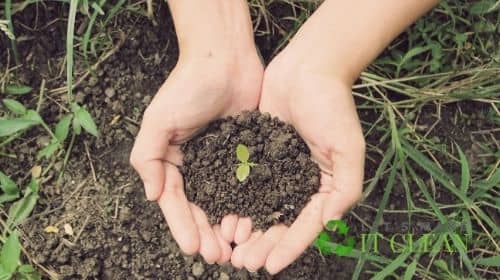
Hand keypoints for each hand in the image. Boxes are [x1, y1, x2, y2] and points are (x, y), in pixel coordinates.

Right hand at [130, 53, 262, 262]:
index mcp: (173, 161)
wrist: (224, 59)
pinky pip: (247, 185)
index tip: (194, 249)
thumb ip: (147, 158)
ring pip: (224, 202)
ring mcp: (223, 162)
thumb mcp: (158, 120)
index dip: (183, 226)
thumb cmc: (188, 86)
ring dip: (227, 227)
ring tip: (236, 248)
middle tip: (219, 257)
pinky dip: (249, 205)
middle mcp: (197, 165)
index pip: (176, 201)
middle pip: (201, 208)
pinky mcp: (247, 154)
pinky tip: (255, 223)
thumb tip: (151, 196)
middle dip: (207, 234)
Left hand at [231, 52, 364, 272]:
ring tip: (229, 246)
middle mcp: (300, 182)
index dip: (288, 248)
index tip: (269, 266)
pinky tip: (221, 216)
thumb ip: (345, 190)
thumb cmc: (333, 106)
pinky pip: (245, 183)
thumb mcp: (349, 149)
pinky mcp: (258, 154)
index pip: (305, 226)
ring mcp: (277, 169)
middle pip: (279, 222)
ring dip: (246, 229)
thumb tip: (330, 225)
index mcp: (324, 186)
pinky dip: (234, 201)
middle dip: (262, 244)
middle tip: (242, 262)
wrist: (308, 67)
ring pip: (259, 207)